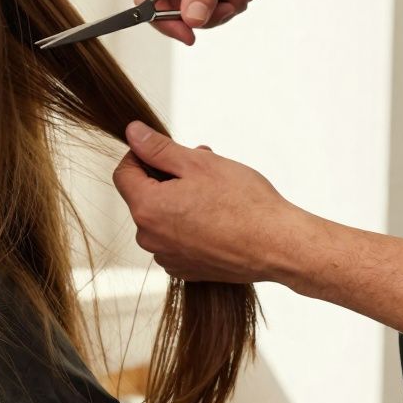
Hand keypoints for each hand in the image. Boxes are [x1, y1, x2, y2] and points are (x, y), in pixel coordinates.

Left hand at [112, 121, 305, 283]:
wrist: (280, 246)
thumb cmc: (245, 205)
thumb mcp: (198, 164)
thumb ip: (158, 149)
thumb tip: (132, 133)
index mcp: (147, 209)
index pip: (123, 173)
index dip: (141, 156)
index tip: (165, 151)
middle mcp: (150, 238)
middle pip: (144, 195)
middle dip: (167, 176)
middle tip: (201, 164)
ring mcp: (167, 256)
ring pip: (162, 217)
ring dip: (180, 199)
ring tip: (215, 190)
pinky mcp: (186, 268)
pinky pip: (177, 239)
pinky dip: (190, 224)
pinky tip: (217, 216)